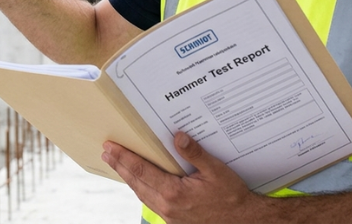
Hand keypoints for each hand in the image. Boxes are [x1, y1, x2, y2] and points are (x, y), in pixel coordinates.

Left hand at [101, 132, 269, 222]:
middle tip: (106, 152)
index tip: (110, 147)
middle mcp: (168, 206)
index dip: (124, 157)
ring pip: (142, 194)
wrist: (245, 222)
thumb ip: (195, 154)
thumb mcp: (217, 171)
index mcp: (174, 193)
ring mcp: (170, 216)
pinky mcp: (174, 220)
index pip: (141, 171)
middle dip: (120, 166)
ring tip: (117, 164)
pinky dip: (142, 189)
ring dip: (128, 178)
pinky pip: (152, 202)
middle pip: (136, 183)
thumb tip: (178, 136)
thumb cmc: (232, 197)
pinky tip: (139, 181)